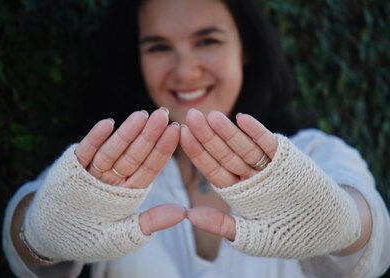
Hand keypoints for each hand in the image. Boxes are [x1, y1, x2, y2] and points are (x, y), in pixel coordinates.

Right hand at [74, 107, 185, 234]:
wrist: (53, 236)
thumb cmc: (91, 238)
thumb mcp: (125, 235)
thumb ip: (152, 222)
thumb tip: (183, 212)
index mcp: (131, 191)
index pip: (150, 167)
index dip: (163, 149)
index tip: (177, 130)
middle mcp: (115, 178)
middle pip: (135, 154)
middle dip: (149, 135)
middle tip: (163, 115)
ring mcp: (95, 171)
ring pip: (113, 150)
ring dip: (126, 133)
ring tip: (141, 115)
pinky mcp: (73, 168)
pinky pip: (85, 152)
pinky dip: (95, 139)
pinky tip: (107, 124)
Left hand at [181, 109, 360, 258]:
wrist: (325, 227)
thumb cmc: (286, 234)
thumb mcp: (250, 235)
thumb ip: (221, 225)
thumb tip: (189, 216)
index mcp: (235, 190)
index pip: (211, 169)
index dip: (197, 152)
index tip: (181, 135)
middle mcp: (247, 175)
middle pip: (223, 153)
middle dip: (206, 136)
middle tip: (189, 116)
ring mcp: (266, 166)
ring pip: (243, 147)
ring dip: (228, 131)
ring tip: (211, 115)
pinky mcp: (286, 159)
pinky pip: (269, 145)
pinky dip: (257, 132)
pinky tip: (242, 119)